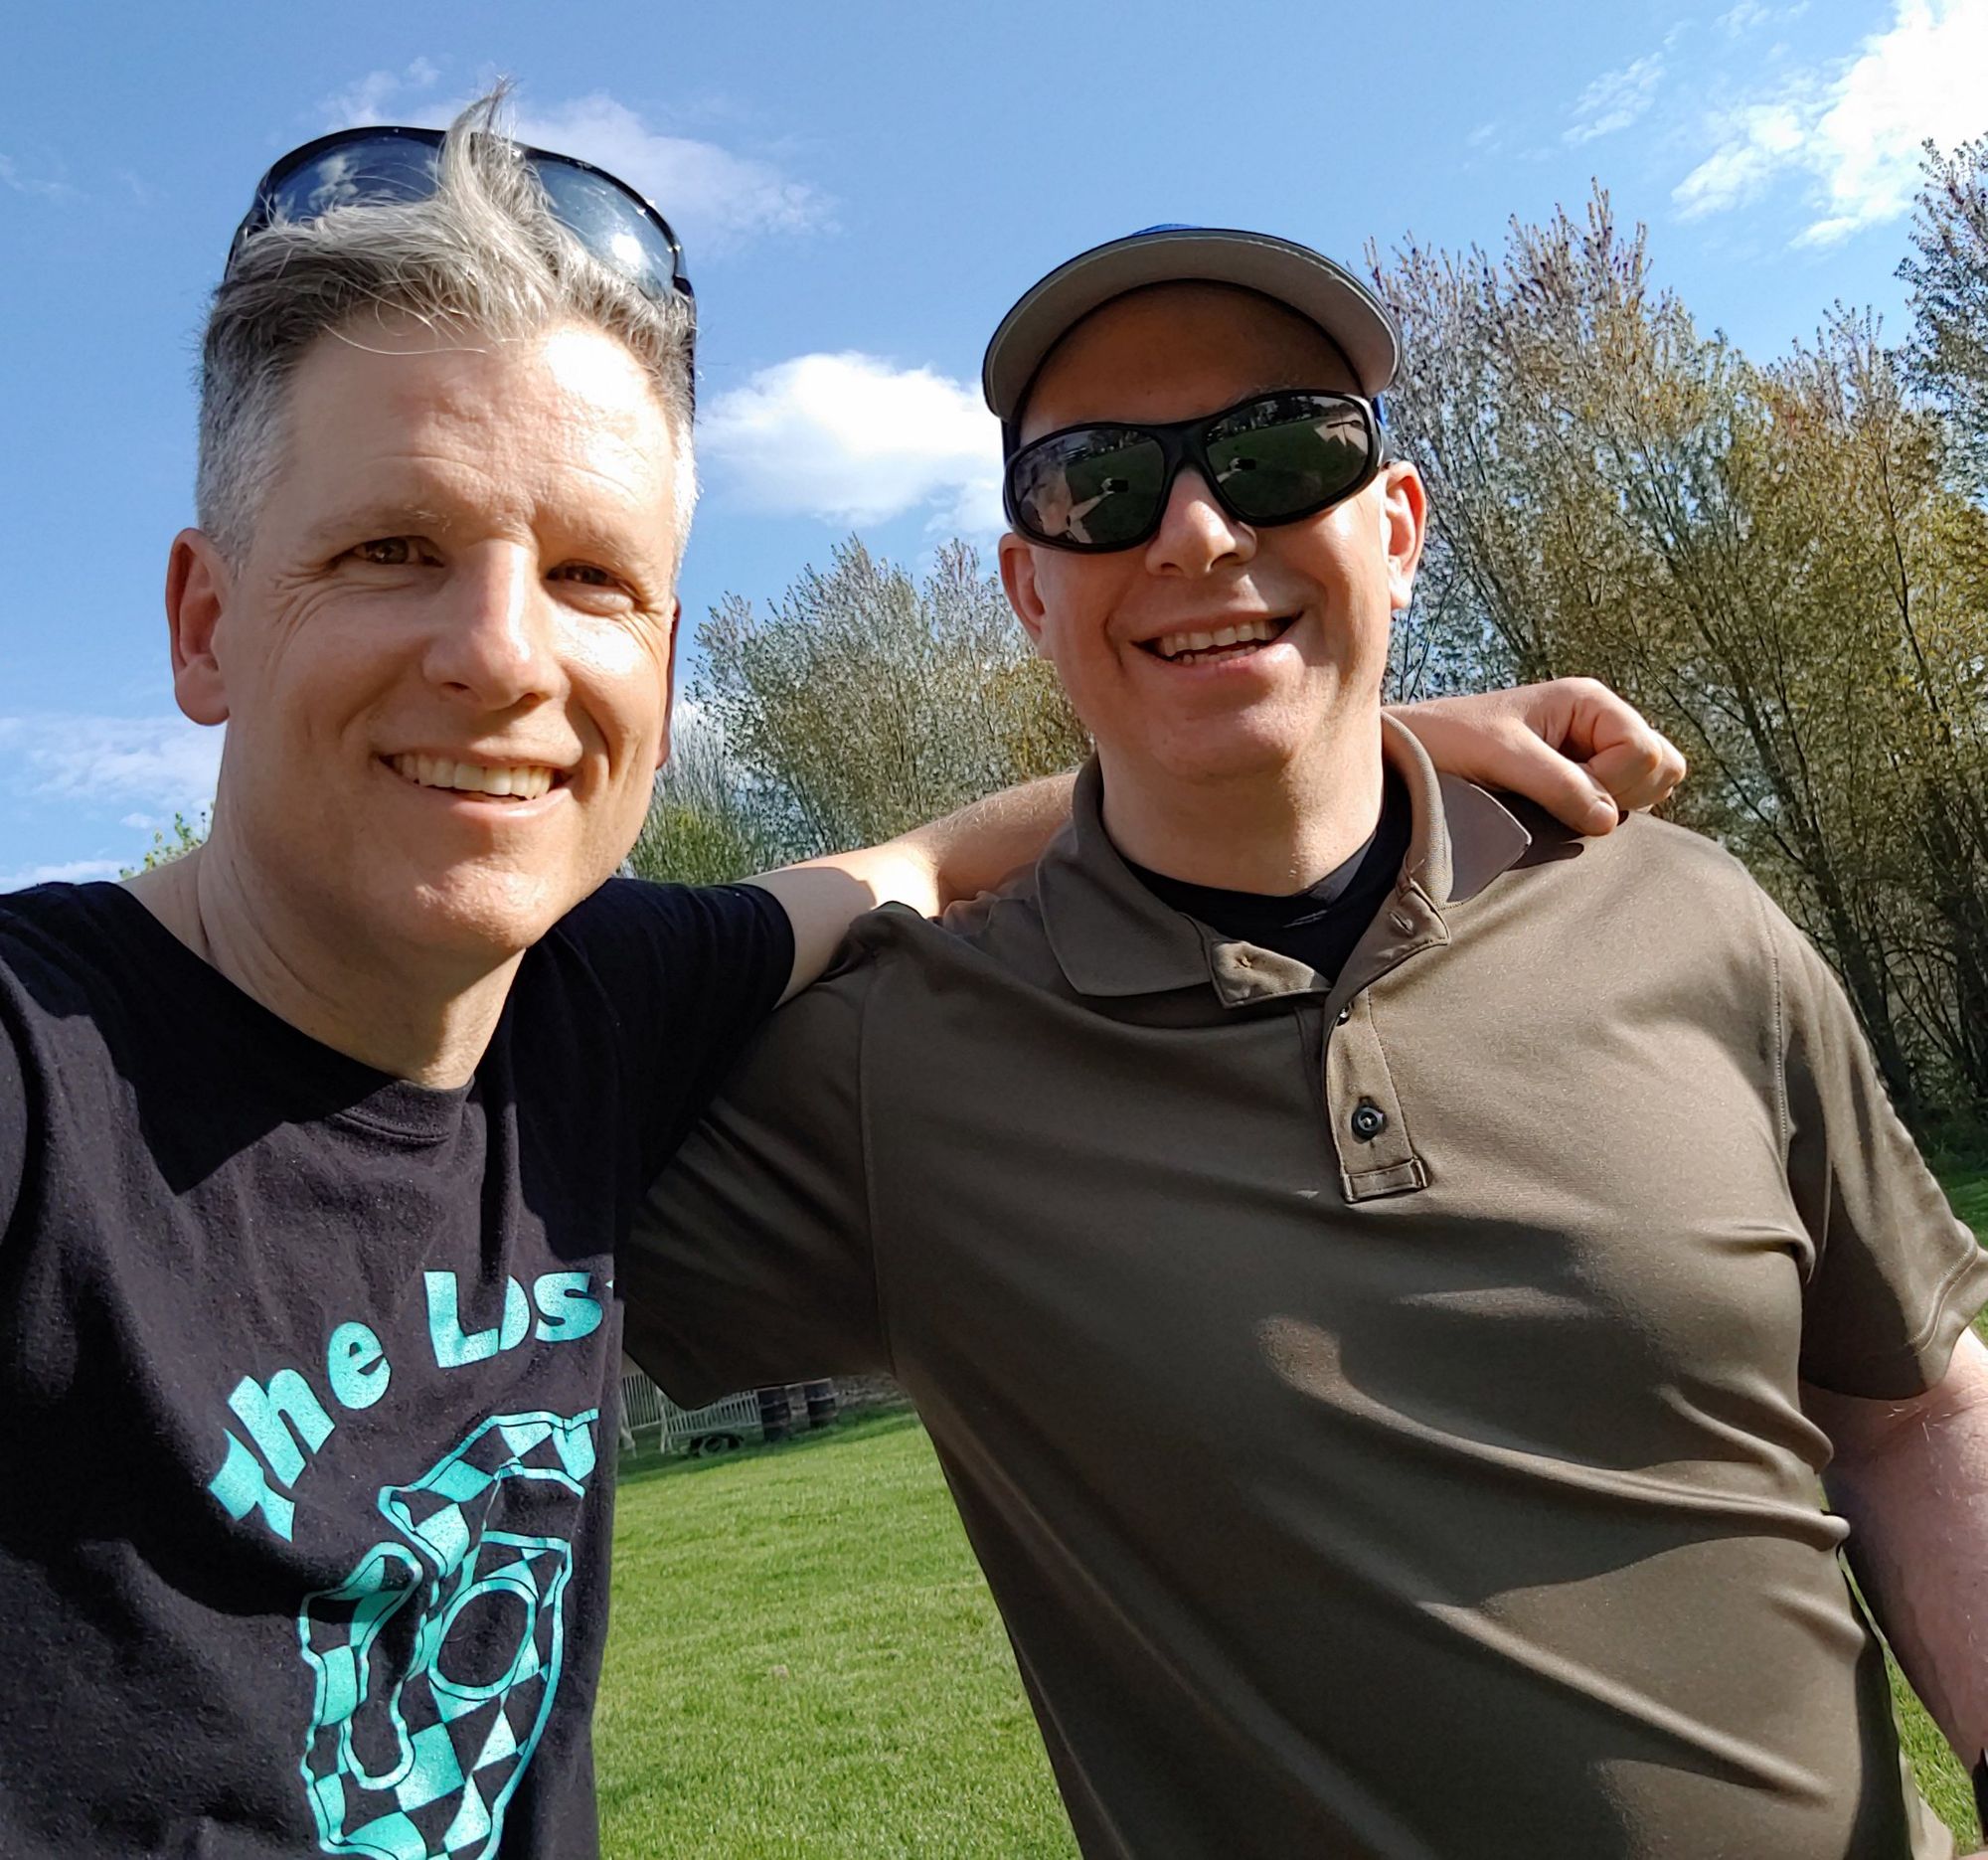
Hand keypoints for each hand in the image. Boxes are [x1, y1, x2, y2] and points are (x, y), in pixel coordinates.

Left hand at [1389, 678, 1685, 835]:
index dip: (1612, 781)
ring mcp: (1592, 754)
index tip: (1563, 789)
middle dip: (1626, 793)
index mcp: (1589, 702)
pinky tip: (1561, 814)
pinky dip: (1602, 815)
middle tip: (1568, 798)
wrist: (1411, 752)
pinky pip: (1622, 803)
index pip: (1645, 752)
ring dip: (1616, 805)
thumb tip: (1609, 821)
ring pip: (1649, 788)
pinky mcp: (1578, 782)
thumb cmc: (1449, 740)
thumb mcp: (1502, 757)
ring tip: (1562, 806)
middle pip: (1661, 767)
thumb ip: (1558, 784)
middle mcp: (1599, 724)